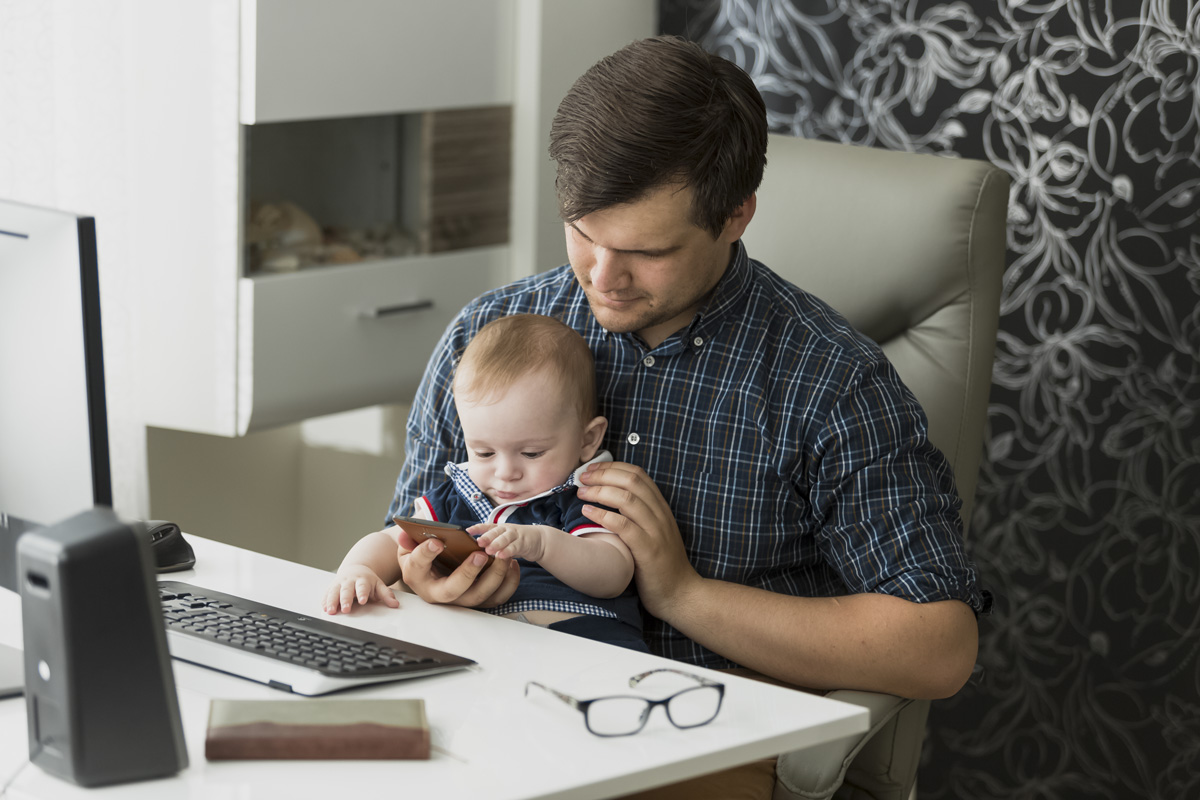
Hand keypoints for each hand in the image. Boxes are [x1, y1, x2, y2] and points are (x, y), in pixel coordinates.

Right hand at [322, 565, 399, 614]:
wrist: (355, 569)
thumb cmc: (368, 580)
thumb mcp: (379, 585)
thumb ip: (386, 595)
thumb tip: (395, 604)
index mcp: (362, 580)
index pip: (362, 587)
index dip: (362, 593)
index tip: (363, 600)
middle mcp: (349, 581)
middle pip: (346, 590)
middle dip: (345, 600)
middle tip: (345, 609)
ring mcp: (339, 583)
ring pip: (334, 592)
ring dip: (332, 601)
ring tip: (331, 611)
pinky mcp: (331, 587)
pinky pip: (327, 593)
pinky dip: (325, 600)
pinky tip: (324, 607)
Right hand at [397, 532, 519, 607]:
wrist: (431, 571)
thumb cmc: (421, 556)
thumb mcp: (410, 546)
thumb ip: (408, 539)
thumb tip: (405, 535)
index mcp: (418, 577)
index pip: (418, 566)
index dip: (425, 554)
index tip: (436, 542)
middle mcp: (438, 593)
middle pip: (454, 590)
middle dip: (469, 573)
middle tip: (480, 553)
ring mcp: (460, 599)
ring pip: (479, 596)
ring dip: (495, 577)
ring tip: (503, 556)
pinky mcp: (478, 599)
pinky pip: (497, 597)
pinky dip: (509, 582)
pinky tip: (512, 563)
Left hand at [471, 523, 552, 560]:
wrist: (538, 541)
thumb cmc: (515, 542)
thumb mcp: (503, 540)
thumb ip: (491, 544)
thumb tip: (472, 552)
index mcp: (499, 528)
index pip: (487, 526)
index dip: (477, 528)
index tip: (467, 531)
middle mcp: (506, 530)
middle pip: (495, 531)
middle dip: (486, 536)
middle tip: (478, 542)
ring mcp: (515, 535)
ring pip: (505, 538)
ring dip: (497, 543)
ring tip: (489, 550)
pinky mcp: (524, 543)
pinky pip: (515, 547)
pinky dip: (508, 551)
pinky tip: (501, 556)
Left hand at [577, 461, 700, 617]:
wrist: (680, 594)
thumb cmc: (660, 565)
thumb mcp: (653, 533)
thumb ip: (637, 515)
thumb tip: (608, 498)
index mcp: (661, 507)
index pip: (638, 474)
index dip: (612, 467)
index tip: (592, 469)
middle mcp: (660, 515)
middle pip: (631, 481)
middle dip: (603, 474)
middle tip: (582, 477)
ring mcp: (656, 531)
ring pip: (627, 499)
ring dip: (600, 491)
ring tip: (581, 493)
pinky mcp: (648, 550)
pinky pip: (624, 526)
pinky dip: (603, 515)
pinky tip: (587, 512)